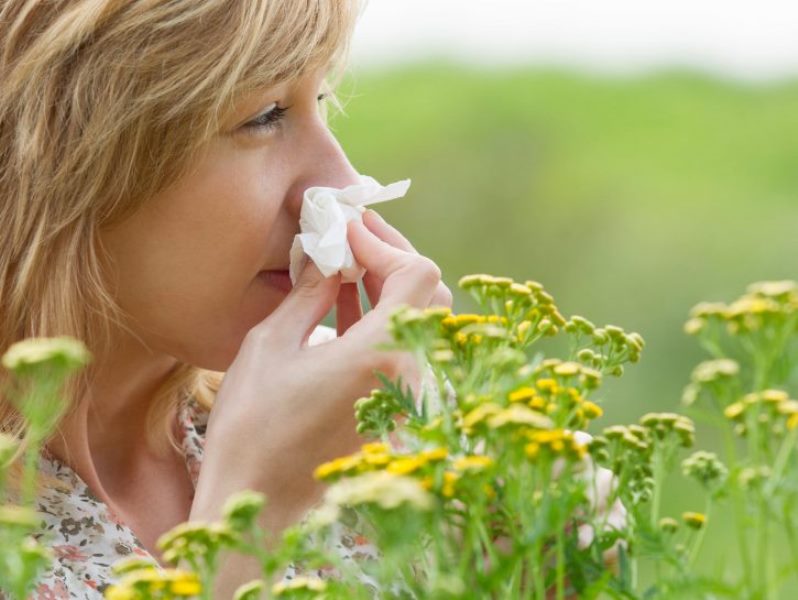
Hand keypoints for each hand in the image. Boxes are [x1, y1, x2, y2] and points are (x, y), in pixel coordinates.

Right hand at [192, 211, 449, 530]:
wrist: (259, 500)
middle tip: (351, 238)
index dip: (385, 243)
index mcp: (382, 353)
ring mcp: (405, 394)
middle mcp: (408, 373)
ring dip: (385, 286)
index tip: (347, 228)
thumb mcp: (271, 345)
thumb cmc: (253, 427)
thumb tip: (328, 257)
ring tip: (342, 264)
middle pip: (426, 294)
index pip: (418, 274)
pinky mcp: (393, 407)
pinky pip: (401, 348)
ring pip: (417, 320)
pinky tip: (344, 302)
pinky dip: (380, 318)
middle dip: (390, 258)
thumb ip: (309, 293)